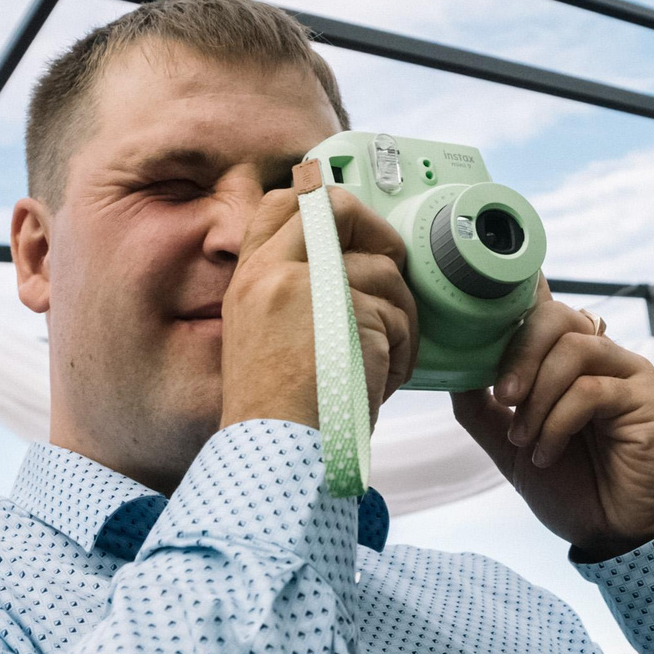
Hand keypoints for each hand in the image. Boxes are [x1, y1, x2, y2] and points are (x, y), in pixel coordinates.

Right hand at [220, 163, 418, 432]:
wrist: (276, 452)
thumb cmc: (280, 415)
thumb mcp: (263, 337)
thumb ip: (291, 294)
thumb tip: (344, 265)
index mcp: (250, 278)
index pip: (283, 204)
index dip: (324, 201)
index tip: (354, 229)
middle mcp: (274, 272)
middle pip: (337, 207)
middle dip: (378, 234)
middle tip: (391, 270)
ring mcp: (312, 287)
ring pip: (384, 271)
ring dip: (398, 316)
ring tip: (383, 360)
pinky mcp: (351, 312)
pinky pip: (400, 315)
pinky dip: (404, 351)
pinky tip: (383, 381)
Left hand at [452, 283, 653, 556]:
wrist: (618, 537)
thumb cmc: (576, 489)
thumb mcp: (511, 448)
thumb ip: (482, 410)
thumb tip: (451, 369)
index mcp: (568, 364)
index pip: (541, 311)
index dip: (512, 306)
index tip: (477, 328)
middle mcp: (600, 360)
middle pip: (557, 317)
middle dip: (519, 353)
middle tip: (503, 396)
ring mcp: (626, 376)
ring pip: (574, 348)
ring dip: (538, 395)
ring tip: (524, 437)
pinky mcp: (645, 401)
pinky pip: (591, 390)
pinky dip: (558, 421)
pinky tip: (548, 452)